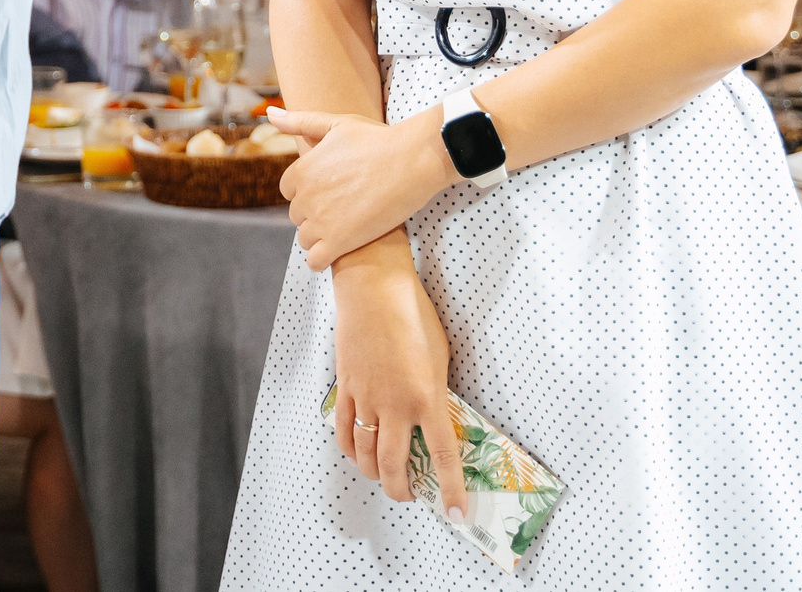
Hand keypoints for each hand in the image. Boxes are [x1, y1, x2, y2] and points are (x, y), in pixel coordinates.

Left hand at [274, 106, 452, 271]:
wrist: (413, 160)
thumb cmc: (378, 140)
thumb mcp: (336, 124)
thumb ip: (300, 122)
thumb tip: (270, 114)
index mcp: (301, 171)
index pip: (288, 190)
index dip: (307, 191)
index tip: (328, 191)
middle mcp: (305, 197)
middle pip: (297, 215)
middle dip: (314, 214)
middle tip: (341, 210)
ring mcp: (321, 221)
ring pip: (305, 239)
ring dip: (319, 237)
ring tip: (343, 230)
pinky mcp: (340, 242)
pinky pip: (316, 261)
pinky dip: (322, 260)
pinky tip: (338, 252)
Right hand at [329, 233, 469, 519]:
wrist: (373, 288)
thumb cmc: (414, 314)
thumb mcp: (439, 356)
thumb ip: (436, 392)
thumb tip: (433, 417)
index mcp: (427, 398)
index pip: (442, 457)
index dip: (451, 490)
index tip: (456, 513)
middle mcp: (395, 405)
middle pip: (394, 467)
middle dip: (403, 490)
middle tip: (410, 496)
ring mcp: (366, 398)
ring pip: (365, 455)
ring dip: (374, 475)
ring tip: (384, 479)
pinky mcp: (346, 387)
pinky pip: (344, 430)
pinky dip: (350, 450)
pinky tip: (357, 454)